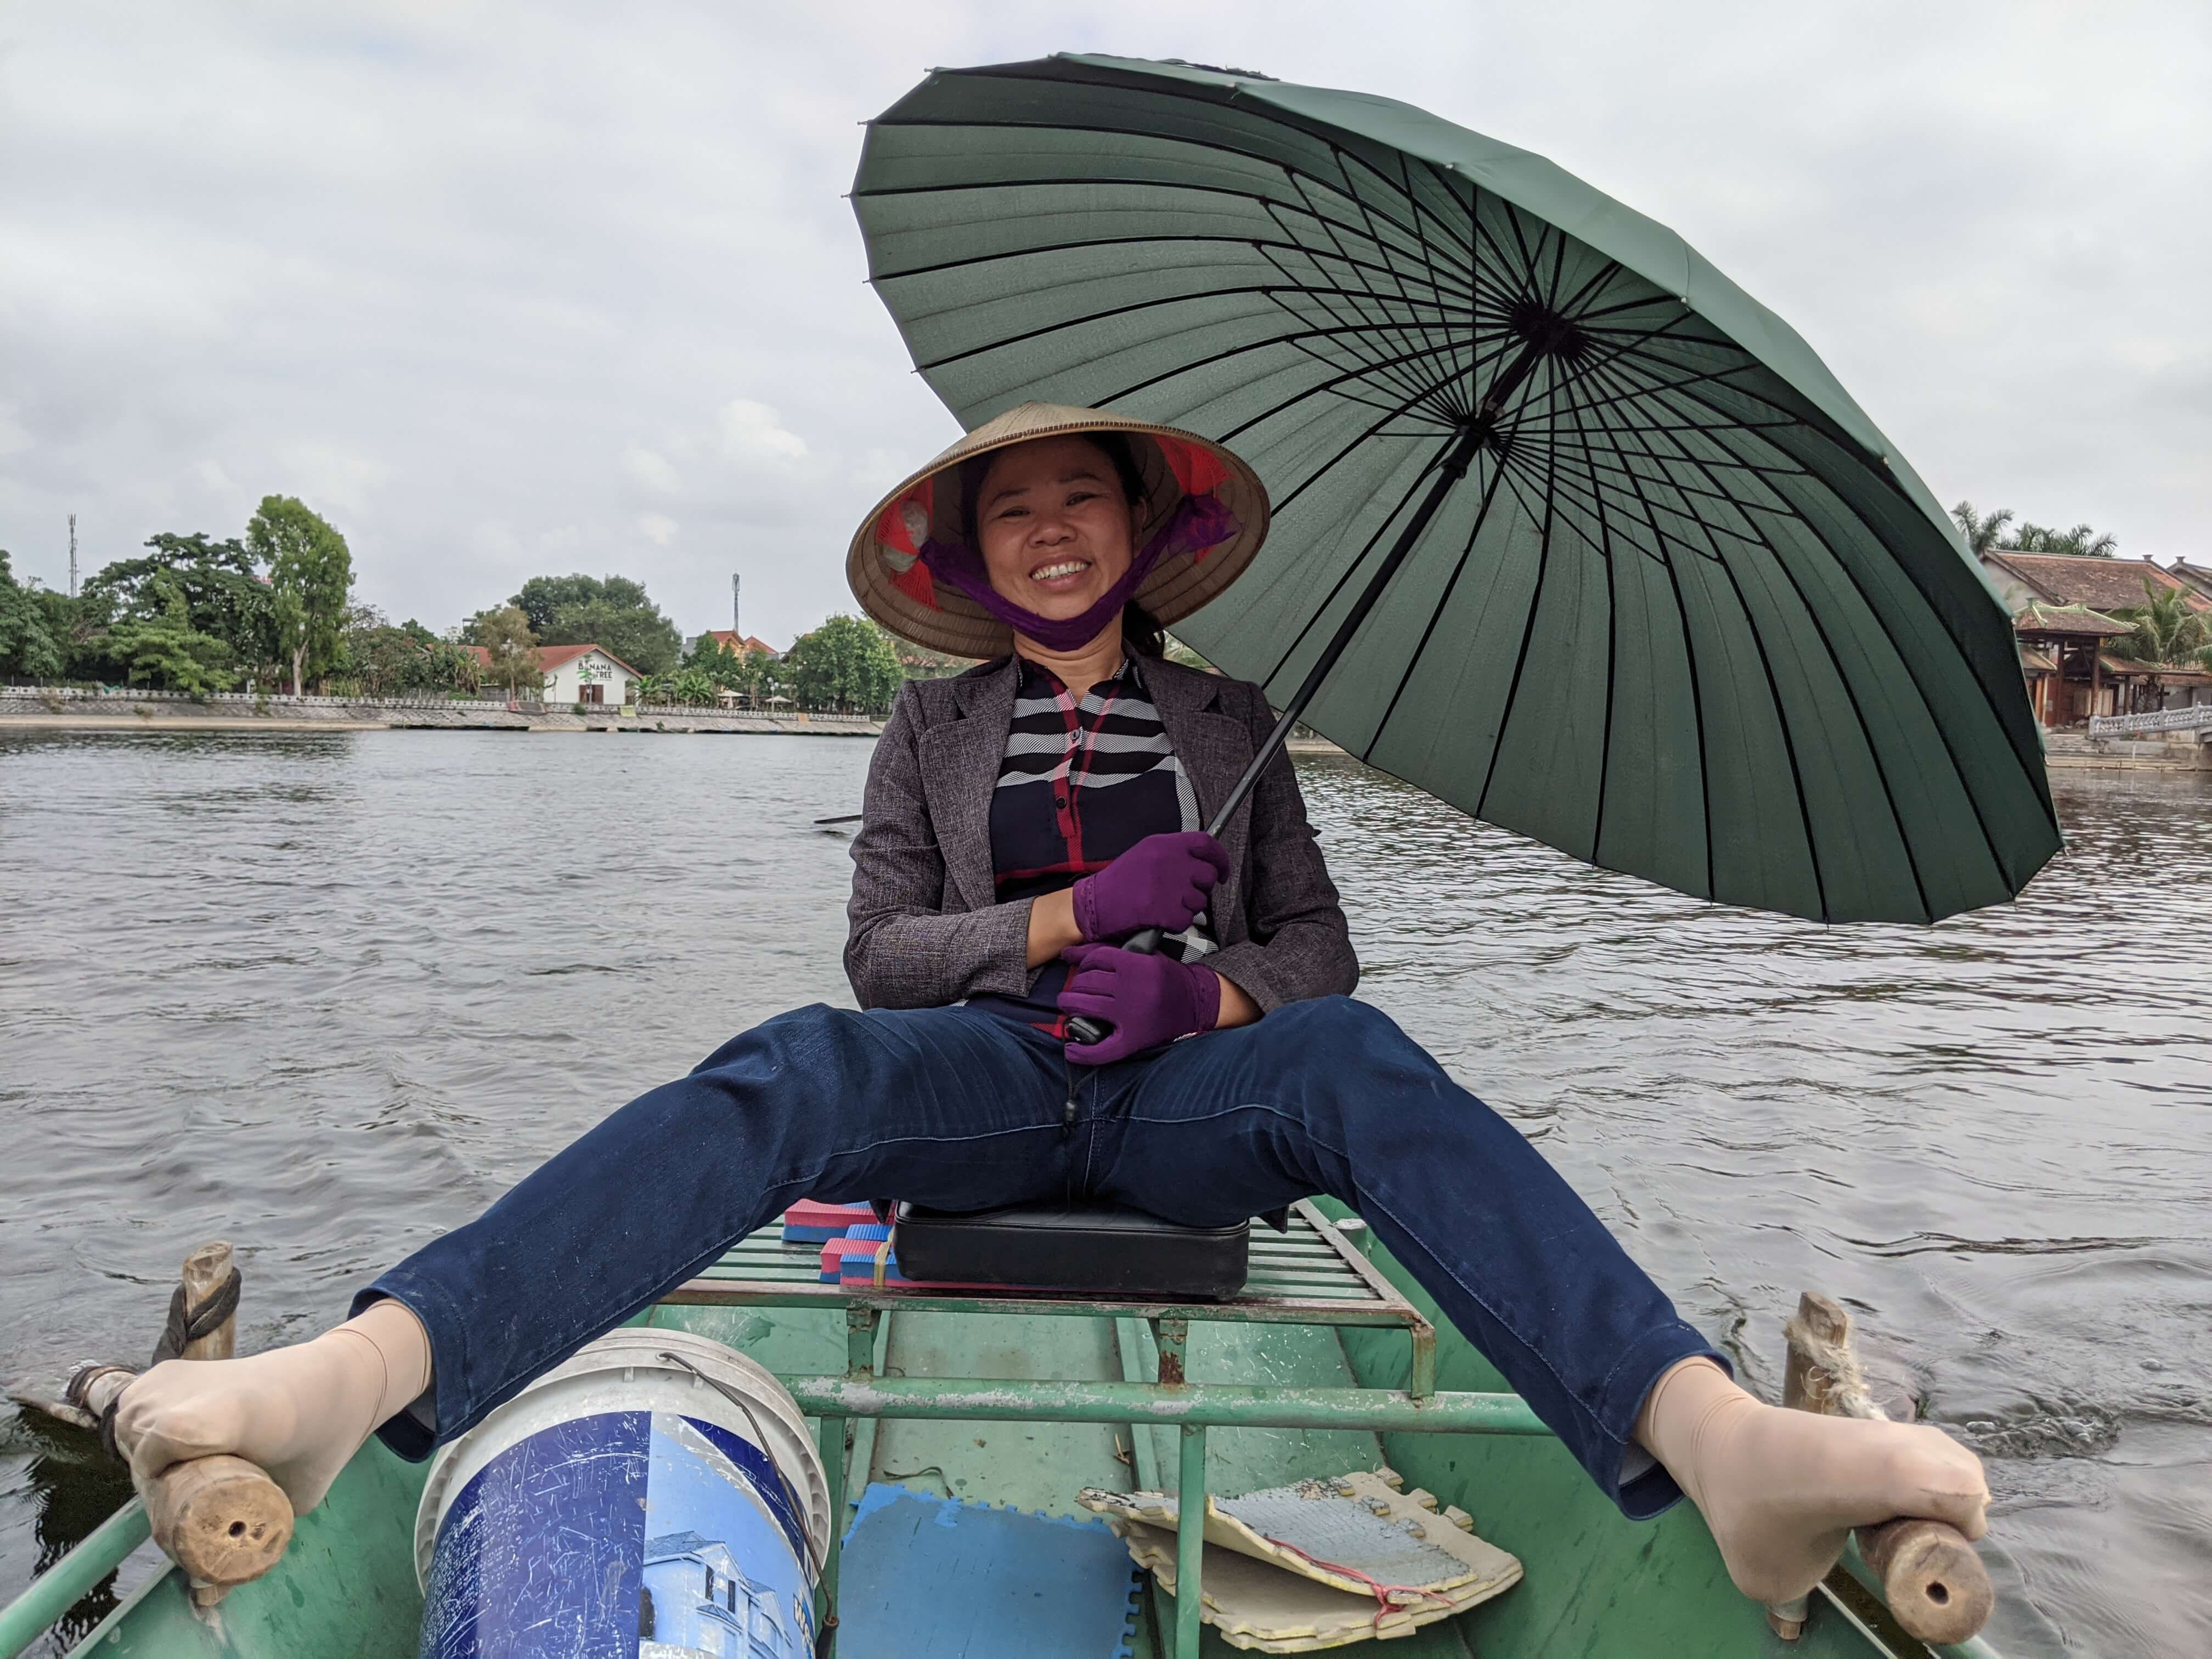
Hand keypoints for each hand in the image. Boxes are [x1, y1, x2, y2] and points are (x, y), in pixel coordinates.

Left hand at [1059, 943, 1221, 1063]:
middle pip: (1087, 982)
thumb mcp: (1146, 956)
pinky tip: (1071, 1048)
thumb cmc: (1169, 977)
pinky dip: (1082, 1052)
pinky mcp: (1134, 1039)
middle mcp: (1132, 989)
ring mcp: (1131, 1015)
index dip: (1084, 963)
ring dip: (1070, 1005)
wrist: (1197, 1002)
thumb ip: (1112, 951)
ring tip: (1069, 1006)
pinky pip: (1101, 1049)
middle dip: (1075, 985)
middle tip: (1075, 990)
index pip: (1096, 959)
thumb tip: (1068, 953)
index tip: (1083, 969)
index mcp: (1137, 966)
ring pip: (1086, 1006)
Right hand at [1070, 832, 1229, 941]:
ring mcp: (1167, 886)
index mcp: (1164, 845)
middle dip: (1201, 889)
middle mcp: (1168, 862)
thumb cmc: (1120, 882)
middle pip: (1207, 876)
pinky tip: (1160, 918)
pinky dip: (1176, 924)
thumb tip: (1204, 861)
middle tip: (1184, 894)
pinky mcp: (1163, 910)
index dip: (1220, 859)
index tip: (1222, 872)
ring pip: (1200, 901)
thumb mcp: (1145, 854)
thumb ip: (1174, 853)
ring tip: (1166, 906)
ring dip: (1188, 908)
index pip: (1207, 844)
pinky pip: (1186, 920)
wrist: (1094, 904)